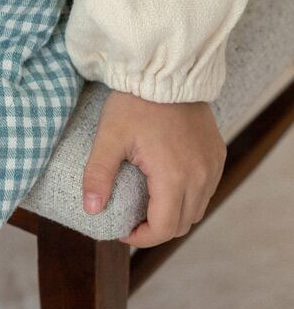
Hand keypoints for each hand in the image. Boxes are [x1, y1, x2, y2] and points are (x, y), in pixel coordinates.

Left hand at [82, 89, 226, 246]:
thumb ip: (98, 174)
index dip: (140, 237)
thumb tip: (90, 210)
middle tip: (131, 218)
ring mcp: (213, 165)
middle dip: (155, 229)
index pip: (162, 229)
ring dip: (173, 215)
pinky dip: (189, 197)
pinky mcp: (217, 154)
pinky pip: (207, 190)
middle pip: (181, 225)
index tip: (121, 228)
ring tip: (148, 204)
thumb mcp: (110, 136)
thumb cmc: (135, 102)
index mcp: (174, 177)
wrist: (166, 71)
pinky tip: (167, 185)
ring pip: (197, 210)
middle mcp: (201, 176)